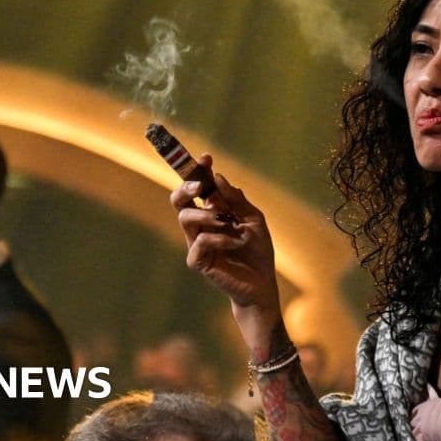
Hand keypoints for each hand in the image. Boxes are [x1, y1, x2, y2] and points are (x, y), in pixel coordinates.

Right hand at [170, 154, 282, 342]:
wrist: (262, 283)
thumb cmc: (258, 250)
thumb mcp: (254, 219)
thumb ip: (236, 199)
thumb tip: (218, 178)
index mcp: (212, 211)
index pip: (197, 187)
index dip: (197, 170)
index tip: (206, 158)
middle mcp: (200, 225)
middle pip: (178, 200)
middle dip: (185, 188)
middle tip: (199, 187)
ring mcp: (196, 243)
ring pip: (185, 218)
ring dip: (208, 215)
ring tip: (228, 222)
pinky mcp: (197, 261)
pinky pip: (200, 242)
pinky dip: (220, 238)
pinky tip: (236, 243)